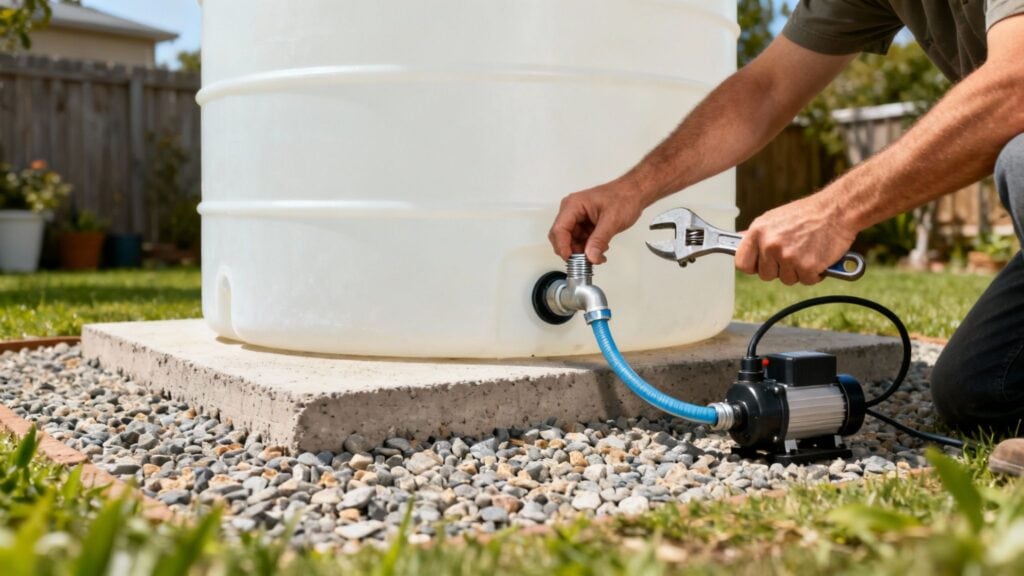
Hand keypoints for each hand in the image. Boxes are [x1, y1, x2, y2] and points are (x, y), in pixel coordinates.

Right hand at [548, 177, 646, 263]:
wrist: (634, 193)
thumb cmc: (624, 197)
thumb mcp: (612, 221)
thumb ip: (599, 240)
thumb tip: (591, 256)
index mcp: (573, 205)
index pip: (559, 229)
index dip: (562, 247)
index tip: (571, 259)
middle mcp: (572, 211)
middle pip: (562, 237)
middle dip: (574, 251)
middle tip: (587, 260)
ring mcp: (578, 218)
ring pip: (572, 242)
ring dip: (583, 251)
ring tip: (599, 254)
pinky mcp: (584, 224)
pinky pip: (581, 241)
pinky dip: (589, 248)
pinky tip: (600, 250)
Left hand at [735, 195, 857, 284]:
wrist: (836, 210)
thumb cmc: (806, 214)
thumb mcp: (774, 218)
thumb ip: (758, 235)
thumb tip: (738, 241)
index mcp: (758, 232)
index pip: (742, 263)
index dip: (753, 267)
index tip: (761, 265)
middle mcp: (770, 245)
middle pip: (766, 275)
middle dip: (780, 269)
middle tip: (794, 253)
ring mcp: (788, 256)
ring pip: (787, 280)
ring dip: (798, 271)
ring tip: (807, 251)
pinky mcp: (807, 266)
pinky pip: (807, 281)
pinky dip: (815, 273)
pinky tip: (818, 256)